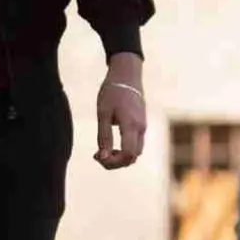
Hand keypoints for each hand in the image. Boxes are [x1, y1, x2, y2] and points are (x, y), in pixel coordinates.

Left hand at [95, 53, 146, 169]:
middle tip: (96, 155)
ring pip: (135, 152)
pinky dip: (124, 149)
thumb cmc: (112, 93)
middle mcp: (141, 129)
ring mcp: (143, 127)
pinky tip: (110, 144)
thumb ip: (103, 137)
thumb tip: (102, 157)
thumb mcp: (103, 114)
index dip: (113, 162)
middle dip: (115, 162)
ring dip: (120, 157)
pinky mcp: (141, 125)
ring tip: (102, 151)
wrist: (127, 76)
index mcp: (131, 126)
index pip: (128, 154)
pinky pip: (135, 144)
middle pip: (133, 157)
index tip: (97, 156)